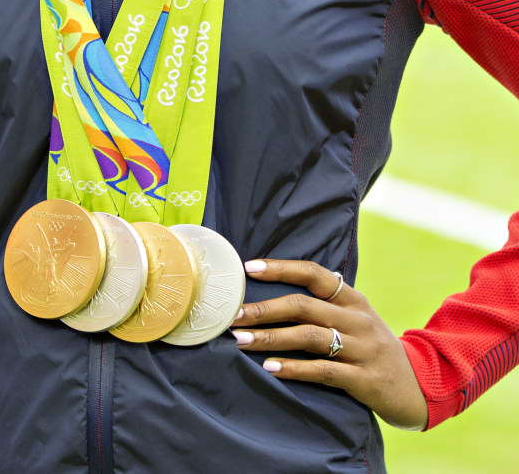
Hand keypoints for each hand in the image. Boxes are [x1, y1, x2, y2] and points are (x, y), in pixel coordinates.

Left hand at [231, 258, 427, 430]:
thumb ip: (326, 308)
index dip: (281, 268)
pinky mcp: (365, 379)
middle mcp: (358, 319)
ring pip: (310, 337)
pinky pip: (325, 371)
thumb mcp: (357, 321)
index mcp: (353, 299)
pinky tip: (271, 368)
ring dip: (272, 338)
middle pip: (304, 305)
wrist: (420, 387)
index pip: (314, 274)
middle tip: (234, 315)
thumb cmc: (374, 349)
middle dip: (265, 308)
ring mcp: (363, 349)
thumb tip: (276, 296)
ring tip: (242, 341)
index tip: (249, 268)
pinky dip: (295, 369)